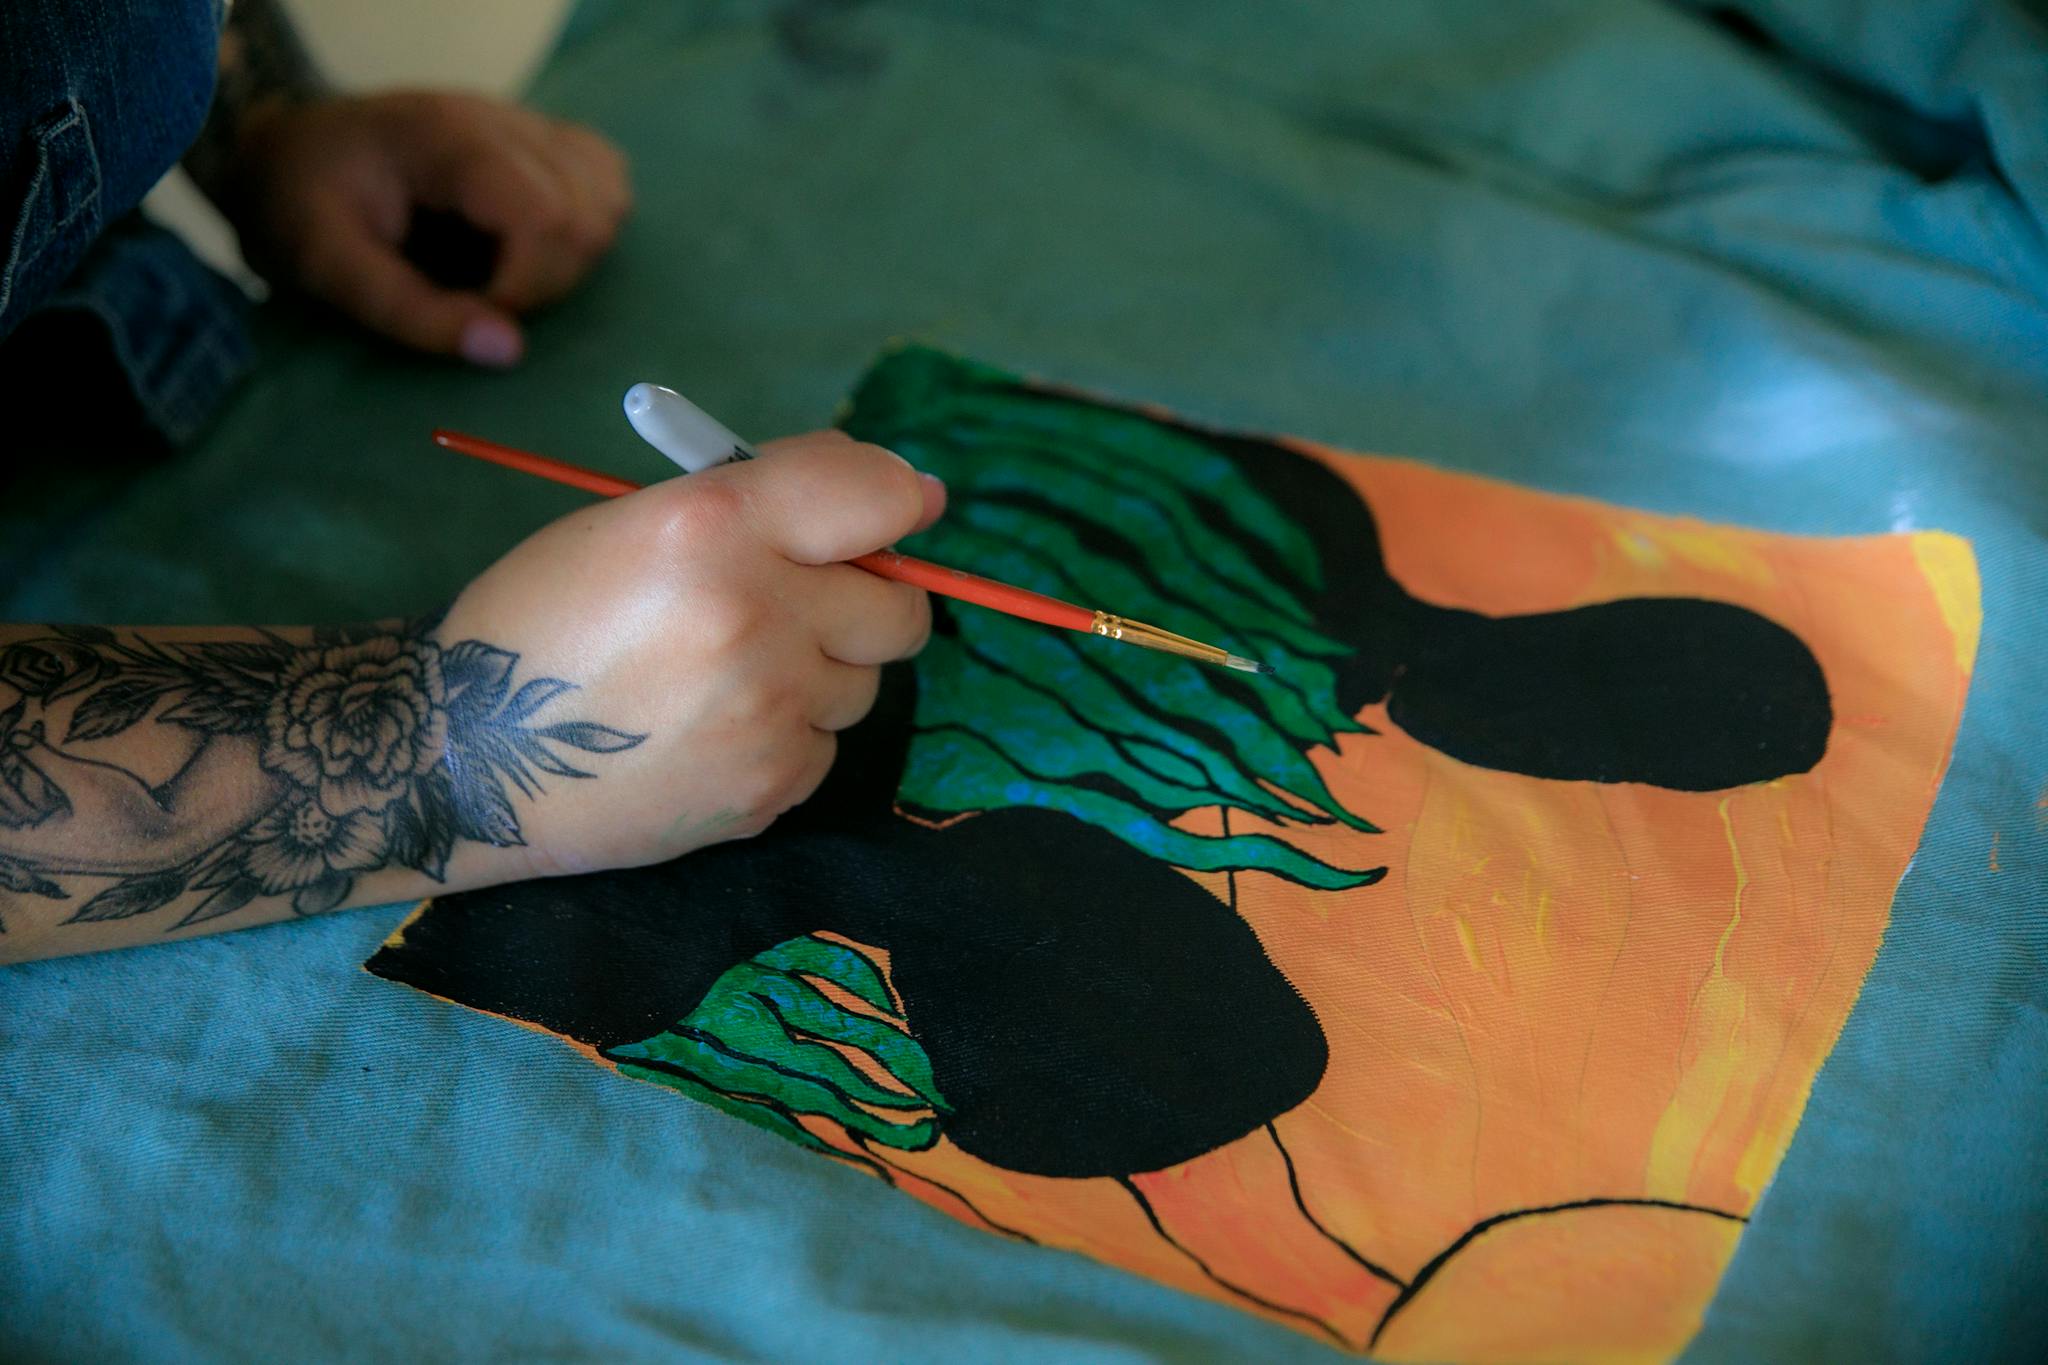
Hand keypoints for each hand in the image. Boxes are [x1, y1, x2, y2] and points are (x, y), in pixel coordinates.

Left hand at [222, 90, 630, 365]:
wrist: (290, 156)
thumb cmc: (300, 209)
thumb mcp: (328, 268)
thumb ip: (410, 312)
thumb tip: (508, 352)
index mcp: (447, 139)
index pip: (546, 215)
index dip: (527, 286)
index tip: (477, 317)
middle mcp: (503, 121)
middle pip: (588, 215)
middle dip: (547, 282)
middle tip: (483, 300)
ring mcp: (529, 126)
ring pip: (610, 200)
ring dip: (571, 259)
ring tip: (507, 275)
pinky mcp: (544, 142)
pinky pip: (607, 182)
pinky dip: (586, 228)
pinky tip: (535, 247)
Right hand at [437, 432, 946, 877]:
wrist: (463, 755)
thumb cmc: (549, 616)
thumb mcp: (637, 520)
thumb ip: (767, 499)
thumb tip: (908, 498)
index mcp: (711, 524)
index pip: (874, 496)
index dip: (900, 499)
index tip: (905, 508)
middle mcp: (752, 616)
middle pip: (898, 609)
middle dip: (863, 601)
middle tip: (795, 602)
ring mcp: (766, 713)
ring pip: (863, 684)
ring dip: (818, 673)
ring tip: (722, 673)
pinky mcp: (766, 788)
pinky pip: (825, 748)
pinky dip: (785, 736)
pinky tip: (709, 729)